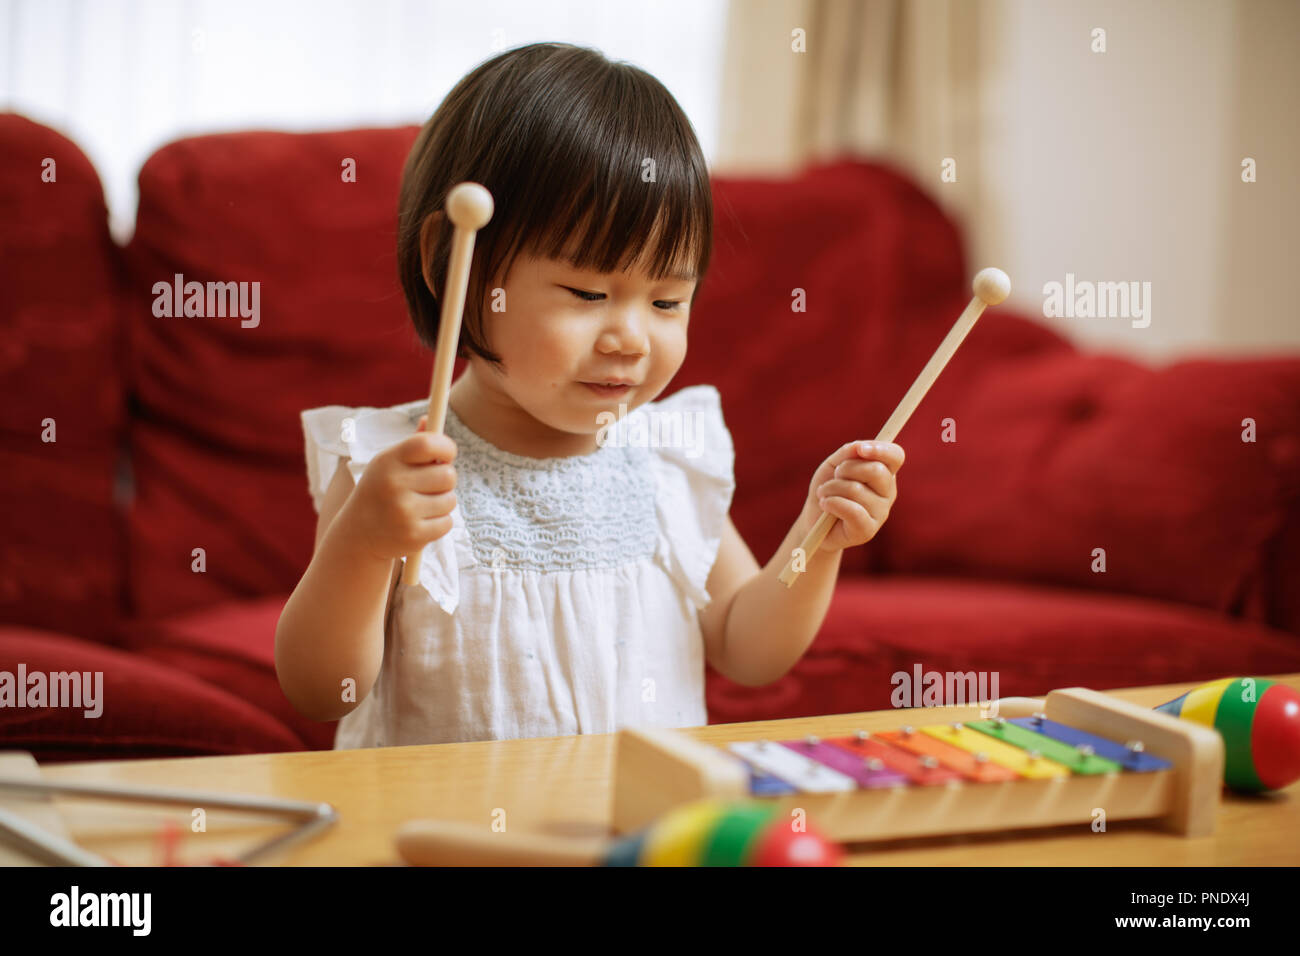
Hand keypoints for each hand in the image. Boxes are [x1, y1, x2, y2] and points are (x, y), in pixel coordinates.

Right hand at [337, 414, 458, 561]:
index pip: (427, 444)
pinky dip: (439, 523)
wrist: (357, 536)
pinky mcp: (413, 535)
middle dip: (445, 480)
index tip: (447, 455)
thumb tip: (427, 419)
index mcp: (388, 461)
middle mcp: (394, 484)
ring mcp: (403, 511)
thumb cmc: (380, 492)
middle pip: (448, 474)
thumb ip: (412, 444)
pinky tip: (421, 522)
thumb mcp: (387, 465)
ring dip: (442, 503)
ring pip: (450, 500)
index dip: (446, 447)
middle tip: (432, 485)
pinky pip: (447, 522)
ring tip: (422, 505)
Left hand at [801, 440, 903, 552]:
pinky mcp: (868, 530)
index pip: (896, 456)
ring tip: (823, 493)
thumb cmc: (828, 489)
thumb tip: (859, 447)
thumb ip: (847, 453)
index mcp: (884, 473)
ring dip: (831, 488)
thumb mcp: (833, 465)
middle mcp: (888, 492)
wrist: (814, 519)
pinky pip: (852, 510)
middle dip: (846, 468)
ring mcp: (881, 512)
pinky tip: (825, 505)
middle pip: (876, 470)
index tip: (861, 449)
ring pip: (856, 489)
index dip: (881, 449)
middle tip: (834, 476)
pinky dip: (832, 503)